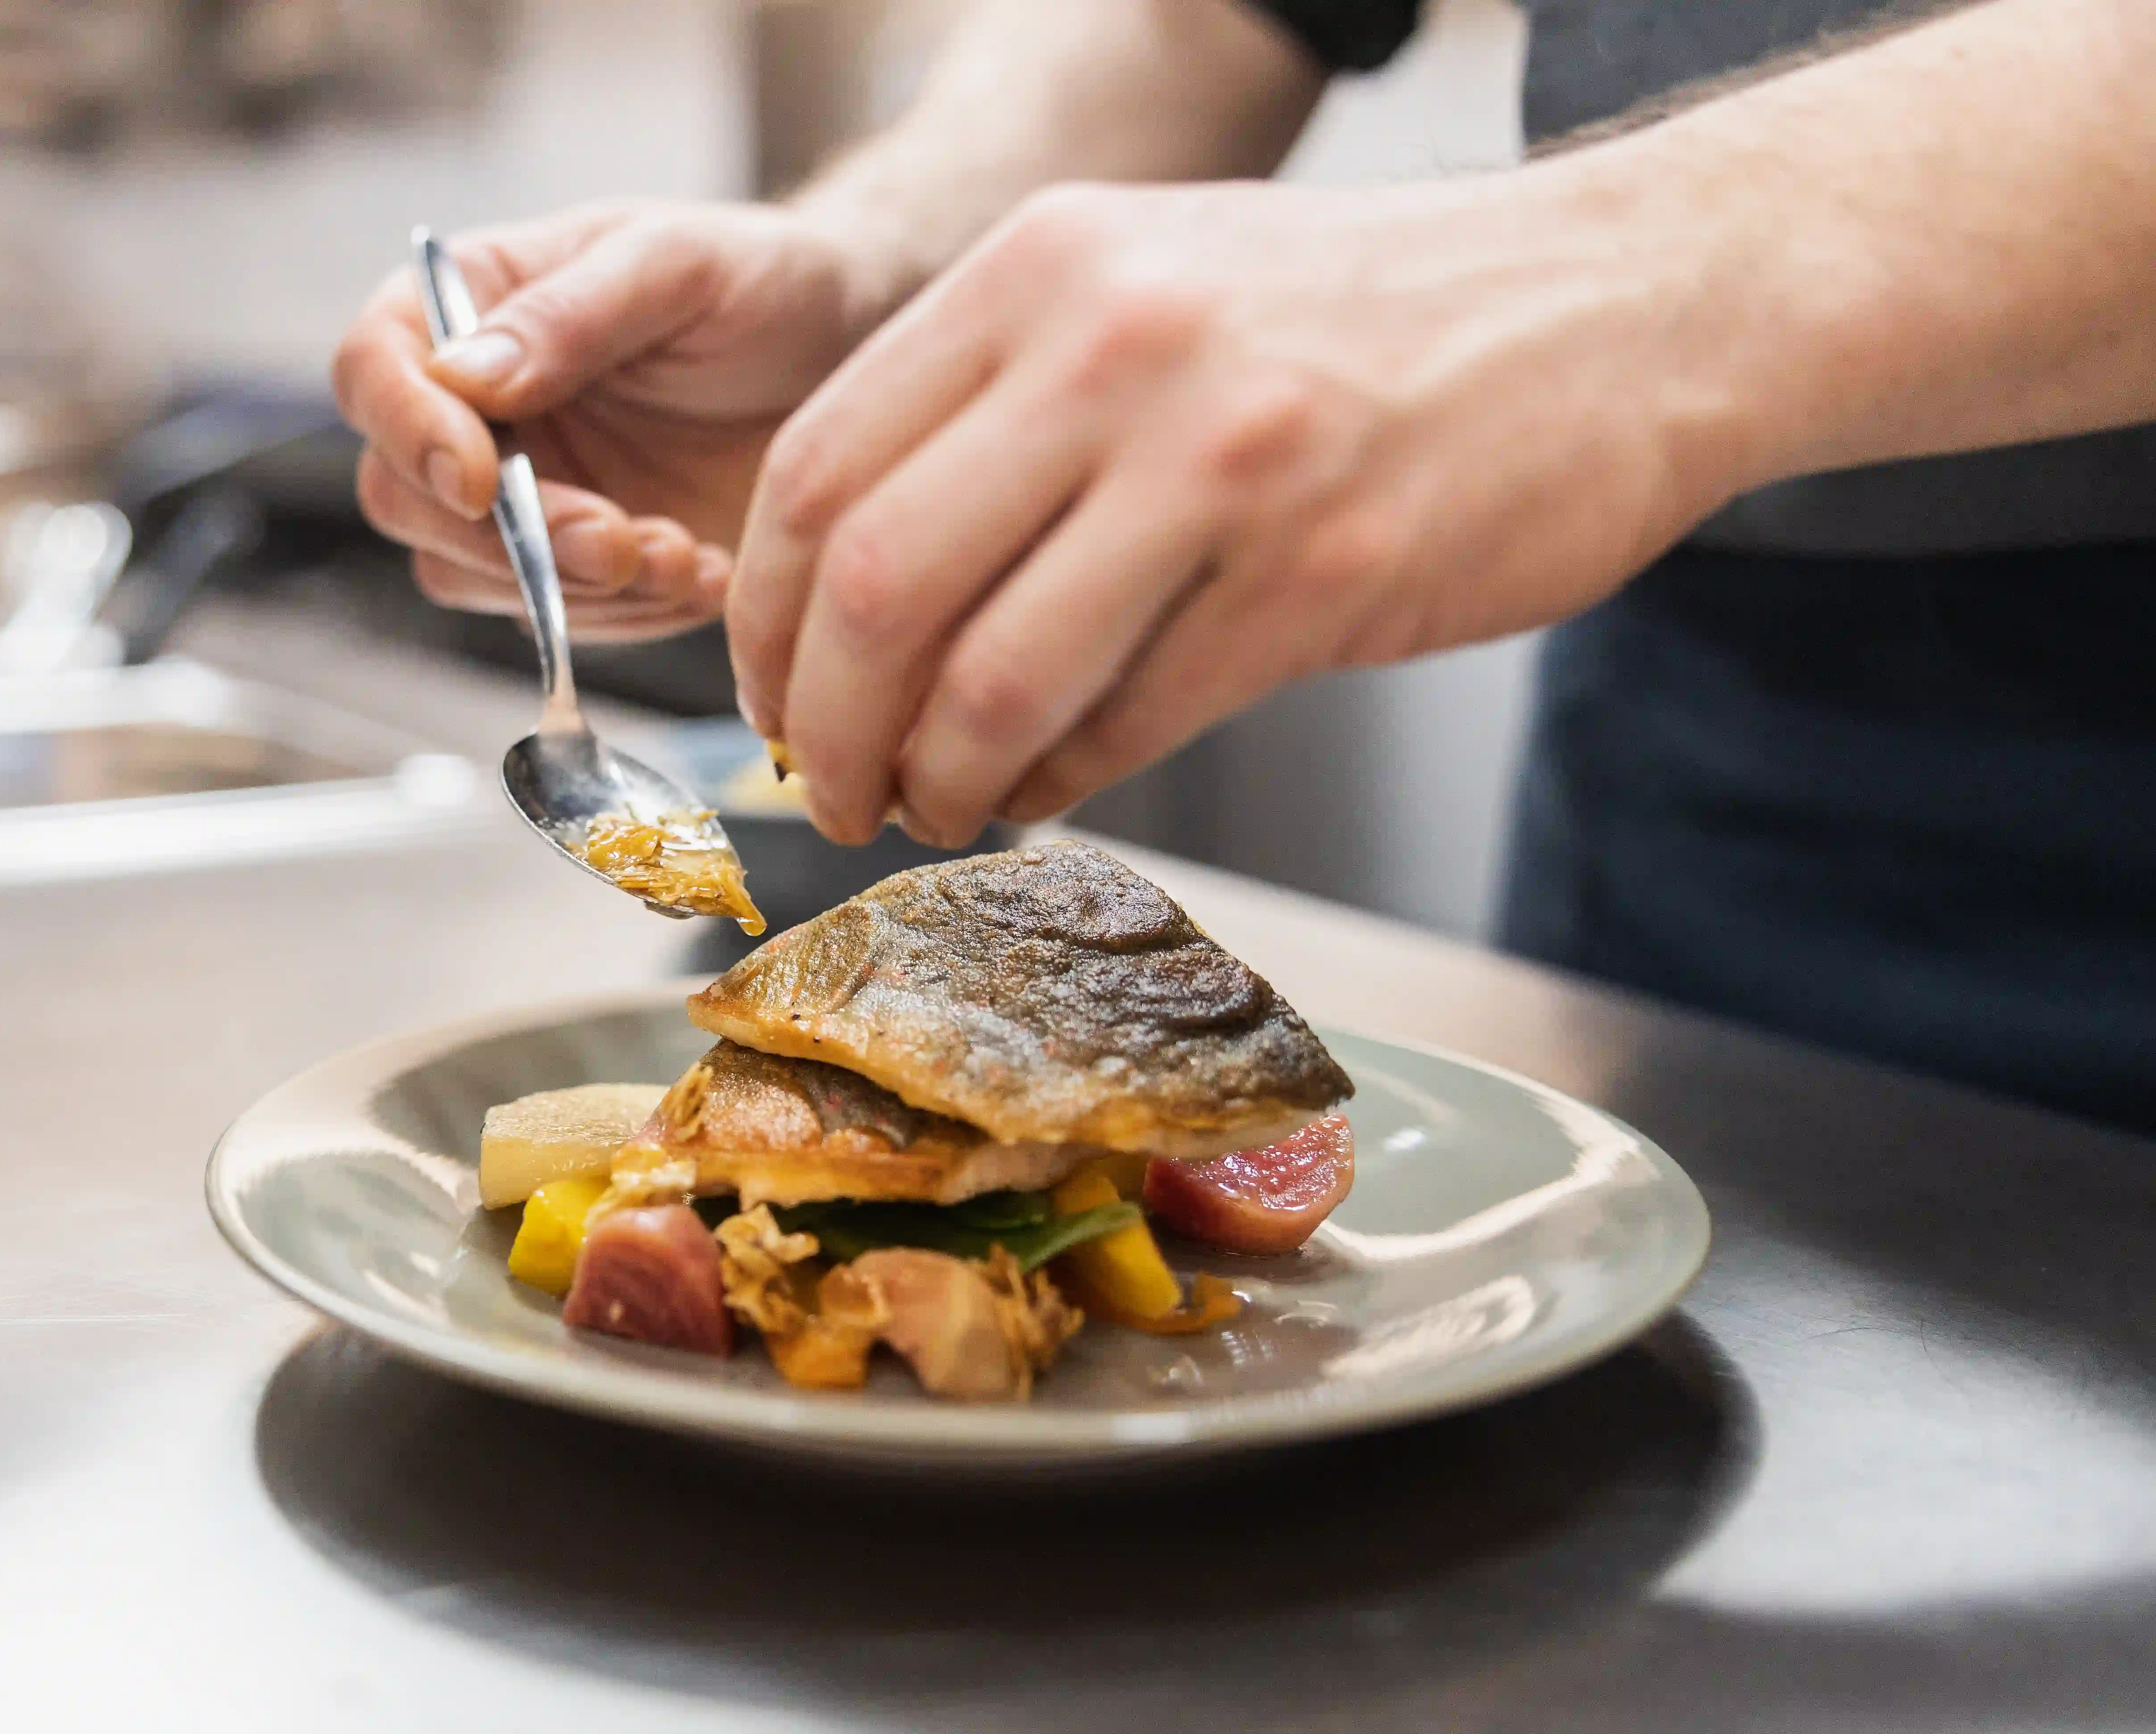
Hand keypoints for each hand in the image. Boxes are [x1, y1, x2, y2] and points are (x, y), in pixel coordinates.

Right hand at [331, 201, 889, 641]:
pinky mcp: (574, 565)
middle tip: (617, 537)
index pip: (375, 368)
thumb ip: (571, 313)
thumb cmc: (765, 281)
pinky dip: (627, 615)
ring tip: (683, 552)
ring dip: (573, 587)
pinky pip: (554, 620)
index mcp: (477, 303)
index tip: (480, 476)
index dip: (407, 431)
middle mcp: (475, 405)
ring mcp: (519, 492)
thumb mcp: (680, 266)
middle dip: (505, 536)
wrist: (851, 359)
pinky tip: (703, 571)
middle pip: (400, 494)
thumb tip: (462, 376)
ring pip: (468, 575)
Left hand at [725, 173, 1748, 844]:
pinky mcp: (1325, 575)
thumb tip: (854, 605)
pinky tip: (1049, 789)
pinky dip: (1061, 783)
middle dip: (825, 726)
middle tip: (831, 790)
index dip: (763, 619)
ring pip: (992, 679)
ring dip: (937, 781)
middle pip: (876, 587)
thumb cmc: (1364, 320)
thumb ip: (994, 416)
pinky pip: (1131, 722)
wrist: (1625, 302)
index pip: (817, 471)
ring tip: (936, 808)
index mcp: (1042, 271)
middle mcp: (1116, 347)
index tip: (771, 696)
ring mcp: (1224, 461)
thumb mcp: (1146, 291)